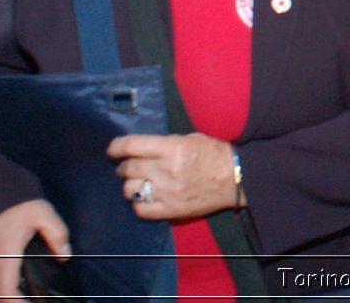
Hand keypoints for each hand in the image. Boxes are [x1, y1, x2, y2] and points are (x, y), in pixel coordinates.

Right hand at [0, 199, 69, 299]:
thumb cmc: (18, 203)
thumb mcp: (43, 213)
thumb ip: (57, 234)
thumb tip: (66, 254)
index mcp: (5, 254)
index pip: (6, 291)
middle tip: (35, 302)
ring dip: (9, 297)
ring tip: (29, 298)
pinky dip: (4, 289)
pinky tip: (20, 288)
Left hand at [108, 133, 238, 220]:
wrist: (236, 178)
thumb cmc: (215, 154)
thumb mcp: (191, 138)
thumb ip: (165, 143)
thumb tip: (141, 149)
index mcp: (173, 147)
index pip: (131, 146)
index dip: (116, 147)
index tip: (113, 150)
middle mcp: (166, 170)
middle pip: (128, 168)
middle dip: (125, 166)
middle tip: (131, 166)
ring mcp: (166, 192)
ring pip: (129, 189)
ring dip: (131, 184)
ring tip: (139, 182)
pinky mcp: (169, 210)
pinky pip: (140, 209)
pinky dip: (139, 203)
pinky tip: (146, 197)